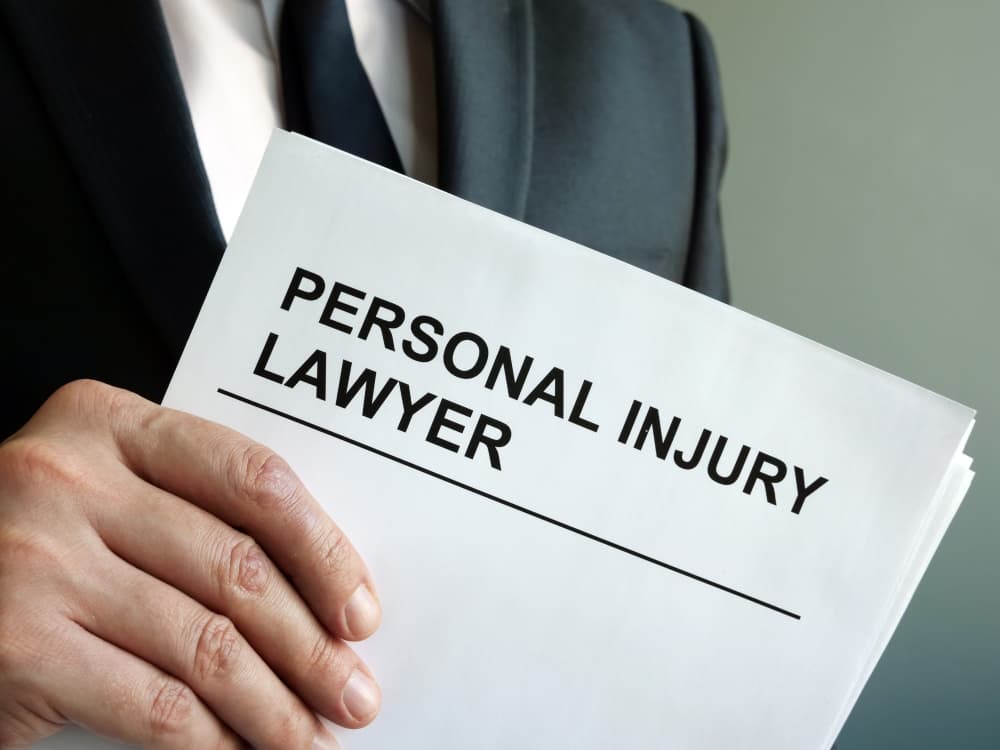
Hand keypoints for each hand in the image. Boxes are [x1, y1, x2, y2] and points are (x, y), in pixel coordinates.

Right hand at [0, 380, 380, 748]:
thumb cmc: (35, 542)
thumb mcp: (107, 495)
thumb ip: (192, 515)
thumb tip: (318, 599)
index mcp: (107, 425)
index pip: (252, 478)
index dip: (323, 551)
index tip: (361, 611)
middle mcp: (67, 479)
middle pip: (237, 569)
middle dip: (312, 647)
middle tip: (354, 695)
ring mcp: (36, 559)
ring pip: (204, 644)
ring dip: (275, 706)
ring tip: (314, 739)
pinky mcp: (16, 643)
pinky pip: (152, 702)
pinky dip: (213, 740)